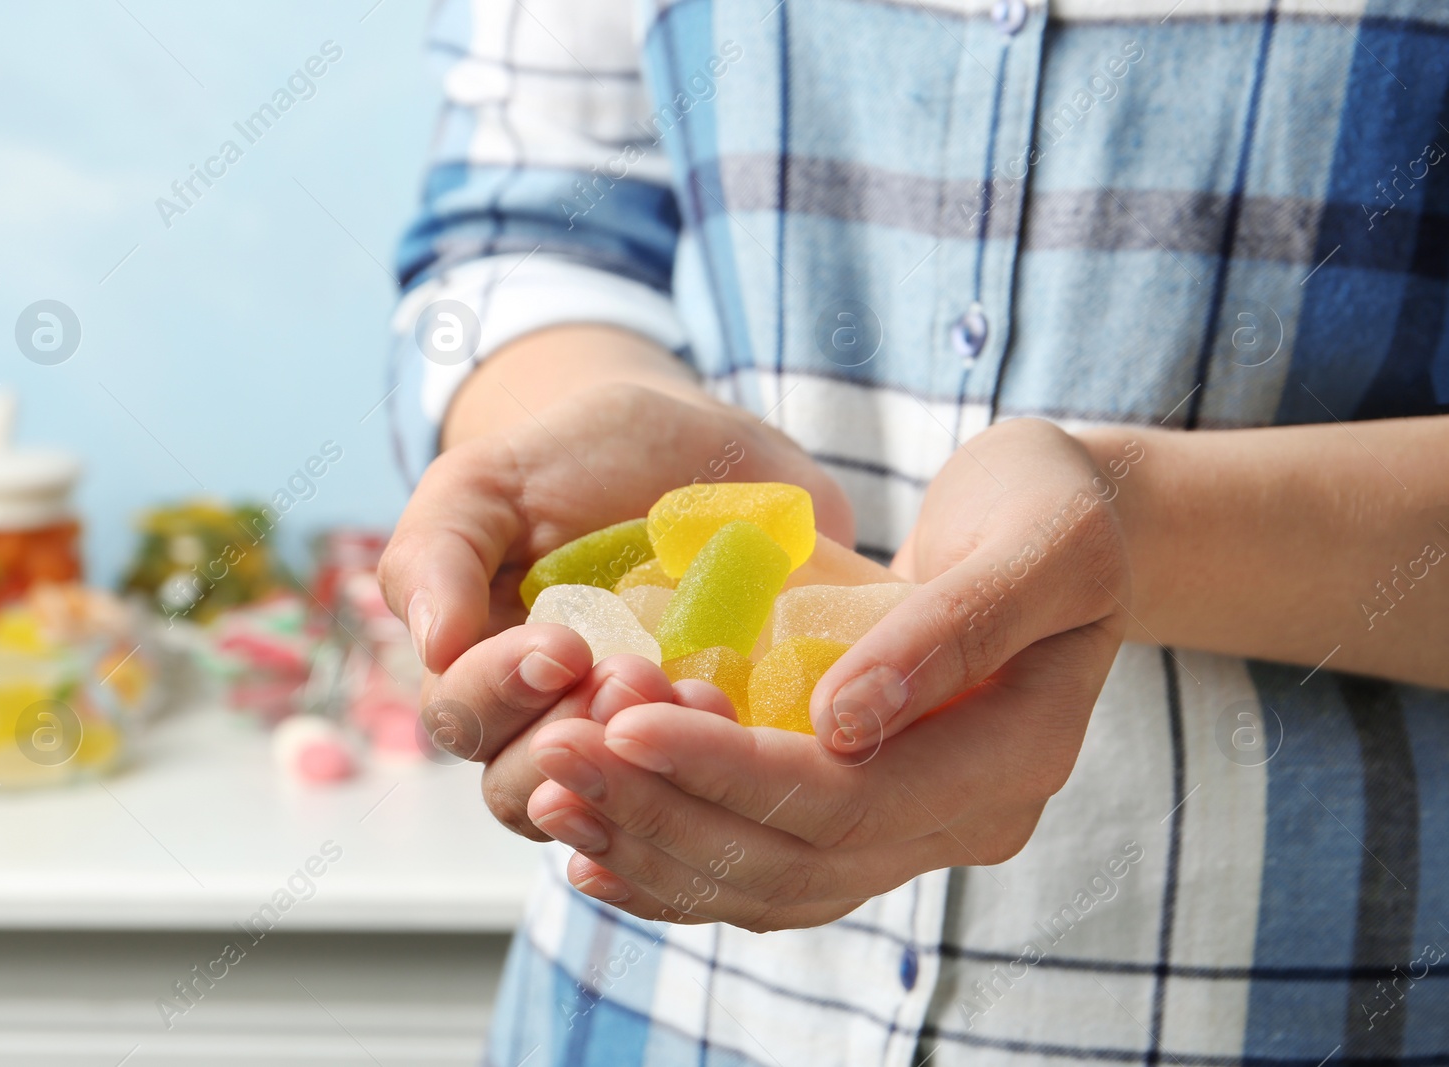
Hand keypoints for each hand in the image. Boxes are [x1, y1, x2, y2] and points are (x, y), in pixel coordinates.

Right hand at [379, 381, 852, 837]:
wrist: (696, 444)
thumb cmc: (574, 460)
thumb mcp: (491, 480)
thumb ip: (439, 550)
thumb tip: (433, 643)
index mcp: (481, 671)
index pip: (463, 716)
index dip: (502, 692)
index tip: (562, 645)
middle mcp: (549, 725)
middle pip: (528, 787)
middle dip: (576, 736)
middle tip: (633, 673)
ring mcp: (634, 746)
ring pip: (615, 809)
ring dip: (648, 769)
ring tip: (700, 696)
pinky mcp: (716, 747)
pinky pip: (706, 797)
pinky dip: (721, 778)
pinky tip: (749, 732)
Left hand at [521, 418, 1132, 926]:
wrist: (1065, 535)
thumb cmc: (1055, 511)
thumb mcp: (1040, 539)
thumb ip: (953, 626)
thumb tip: (842, 722)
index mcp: (1014, 758)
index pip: (849, 798)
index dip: (728, 767)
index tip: (624, 717)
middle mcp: (964, 821)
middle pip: (795, 858)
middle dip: (664, 809)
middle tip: (553, 752)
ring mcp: (917, 830)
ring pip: (770, 881)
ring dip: (653, 845)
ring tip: (551, 794)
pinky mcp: (868, 816)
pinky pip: (766, 869)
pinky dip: (676, 862)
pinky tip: (593, 845)